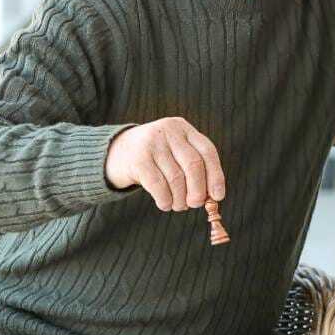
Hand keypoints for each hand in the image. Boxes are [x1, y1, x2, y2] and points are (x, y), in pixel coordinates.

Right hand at [104, 117, 226, 210]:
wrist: (116, 151)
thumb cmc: (156, 158)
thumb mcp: (175, 154)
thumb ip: (194, 170)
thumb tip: (212, 198)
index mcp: (183, 128)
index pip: (207, 152)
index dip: (215, 176)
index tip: (218, 197)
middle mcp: (169, 131)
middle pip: (193, 164)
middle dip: (198, 190)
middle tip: (195, 204)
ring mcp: (152, 143)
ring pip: (176, 178)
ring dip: (180, 199)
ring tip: (178, 205)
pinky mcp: (138, 159)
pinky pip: (158, 185)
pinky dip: (165, 200)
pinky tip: (165, 205)